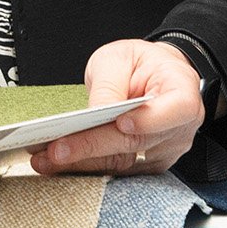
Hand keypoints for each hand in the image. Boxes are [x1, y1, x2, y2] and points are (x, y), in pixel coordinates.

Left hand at [30, 39, 205, 176]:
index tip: (121, 123)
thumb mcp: (120, 58)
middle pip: (136, 141)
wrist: (151, 76)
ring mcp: (164, 150)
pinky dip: (86, 167)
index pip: (174, 111)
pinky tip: (57, 164)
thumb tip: (97, 112)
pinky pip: (116, 169)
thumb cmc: (140, 64)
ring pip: (123, 162)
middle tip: (56, 150)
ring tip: (45, 160)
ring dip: (82, 163)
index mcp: (182, 93)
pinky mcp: (146, 165)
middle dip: (93, 146)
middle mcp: (178, 128)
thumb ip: (110, 84)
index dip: (149, 121)